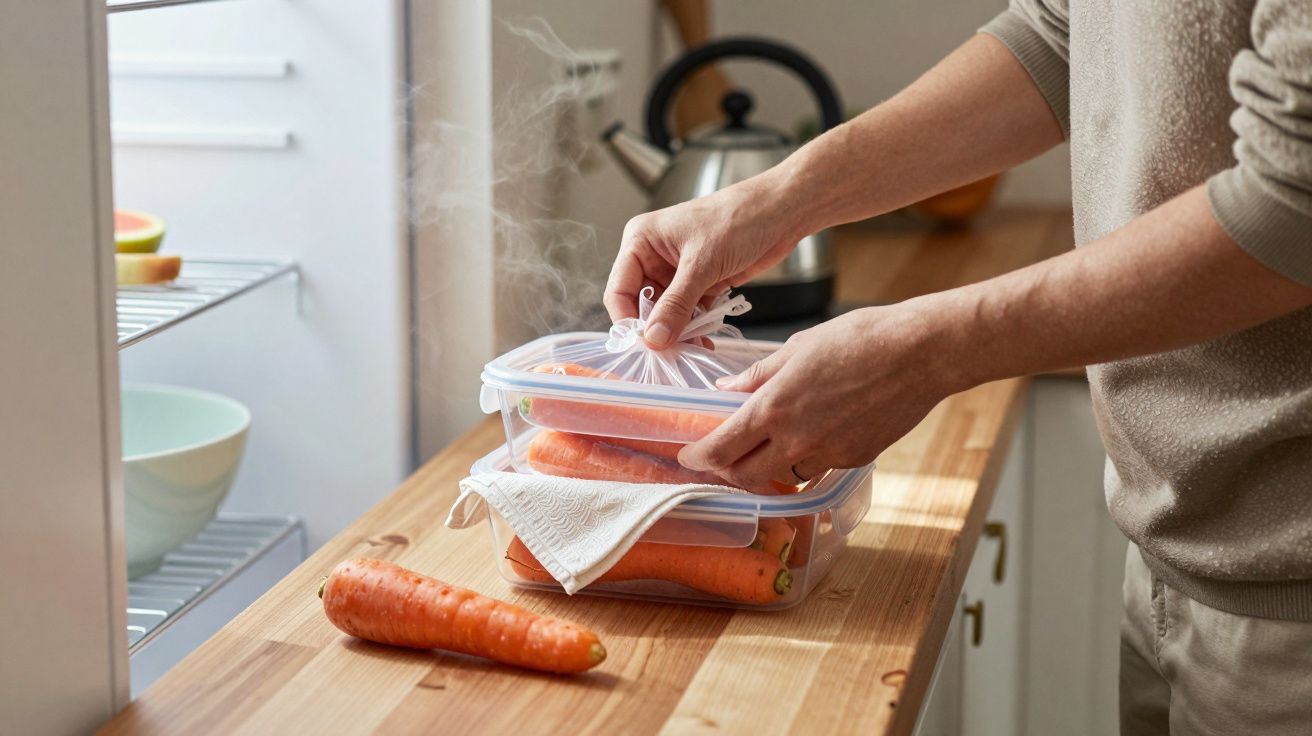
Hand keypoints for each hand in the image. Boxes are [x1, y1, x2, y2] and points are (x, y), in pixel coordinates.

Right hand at [604, 176, 804, 347]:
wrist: (781, 212)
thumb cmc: (739, 218)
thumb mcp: (702, 263)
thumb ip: (676, 304)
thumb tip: (653, 338)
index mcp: (641, 241)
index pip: (619, 290)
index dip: (628, 319)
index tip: (644, 344)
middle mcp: (654, 257)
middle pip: (642, 306)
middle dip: (655, 330)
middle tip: (669, 352)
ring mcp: (678, 272)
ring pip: (666, 313)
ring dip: (676, 333)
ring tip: (689, 350)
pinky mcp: (700, 283)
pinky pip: (688, 313)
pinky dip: (694, 329)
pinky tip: (703, 342)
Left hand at [678, 304, 961, 489]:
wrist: (920, 353)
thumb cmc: (861, 338)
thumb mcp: (798, 346)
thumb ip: (758, 374)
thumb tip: (726, 389)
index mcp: (774, 407)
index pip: (721, 448)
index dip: (697, 457)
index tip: (687, 455)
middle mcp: (796, 439)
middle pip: (744, 475)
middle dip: (724, 471)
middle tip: (719, 458)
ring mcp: (827, 454)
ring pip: (782, 475)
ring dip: (766, 468)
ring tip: (764, 448)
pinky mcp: (854, 459)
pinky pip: (817, 468)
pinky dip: (804, 459)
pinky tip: (810, 438)